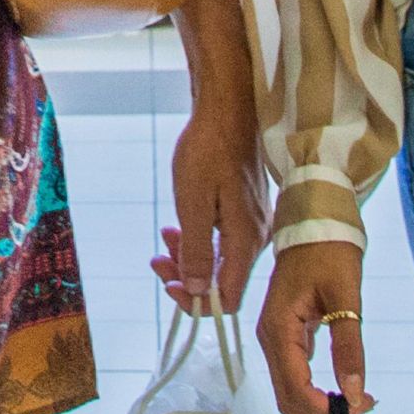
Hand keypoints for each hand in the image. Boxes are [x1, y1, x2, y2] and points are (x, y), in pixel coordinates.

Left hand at [154, 105, 270, 316]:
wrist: (226, 111)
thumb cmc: (208, 151)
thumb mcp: (193, 205)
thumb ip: (197, 252)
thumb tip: (196, 292)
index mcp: (247, 242)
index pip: (227, 298)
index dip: (197, 302)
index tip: (169, 285)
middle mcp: (256, 239)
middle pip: (223, 280)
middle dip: (188, 276)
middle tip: (157, 260)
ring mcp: (253, 224)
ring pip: (221, 259)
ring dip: (190, 256)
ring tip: (164, 238)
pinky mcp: (247, 211)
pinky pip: (224, 240)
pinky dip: (199, 239)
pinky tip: (178, 227)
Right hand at [254, 241, 372, 413]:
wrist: (315, 220)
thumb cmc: (329, 250)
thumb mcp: (345, 295)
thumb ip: (349, 345)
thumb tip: (354, 391)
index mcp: (278, 327)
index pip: (294, 388)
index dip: (324, 412)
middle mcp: (270, 337)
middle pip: (288, 399)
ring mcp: (276, 339)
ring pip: (290, 393)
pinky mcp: (287, 337)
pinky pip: (296, 378)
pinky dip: (317, 397)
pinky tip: (345, 399)